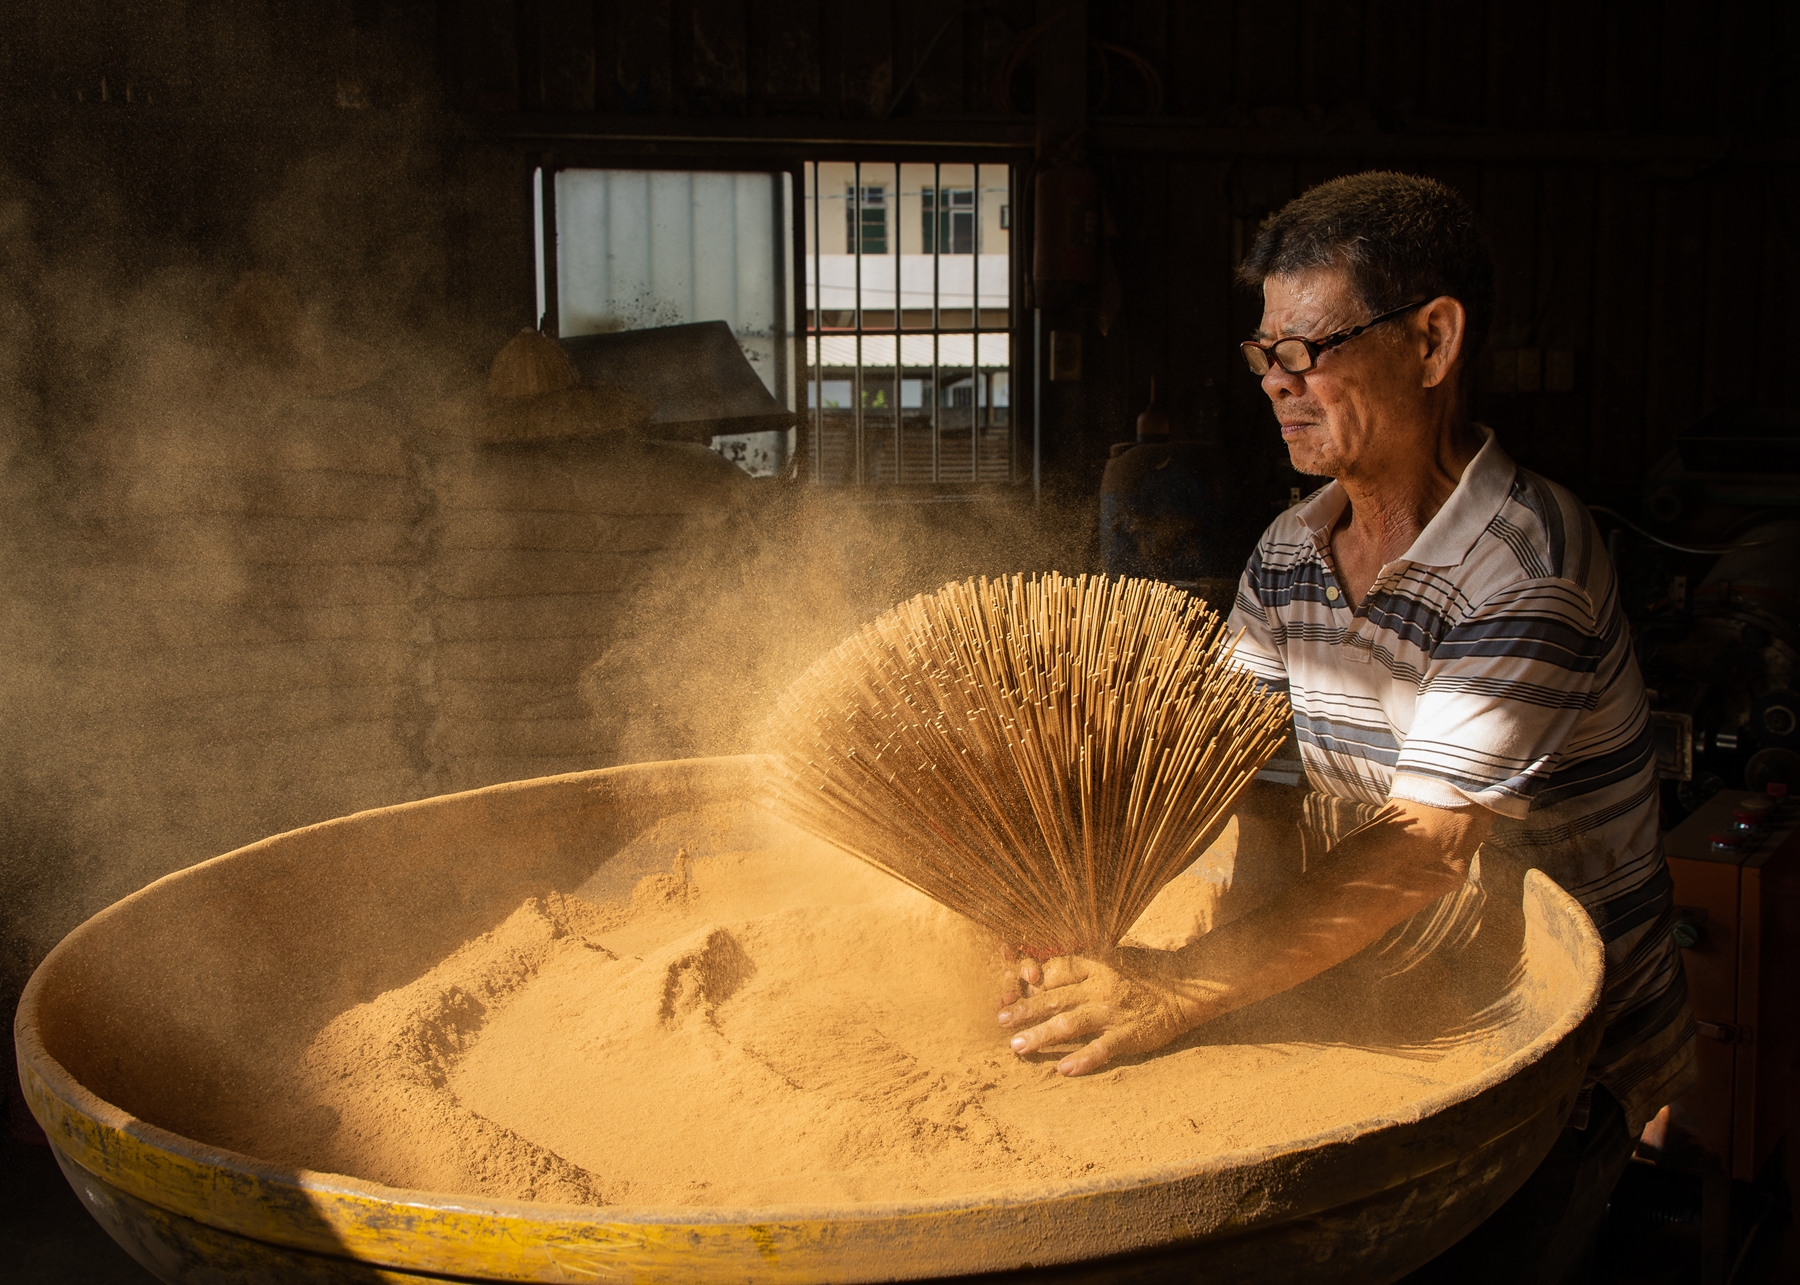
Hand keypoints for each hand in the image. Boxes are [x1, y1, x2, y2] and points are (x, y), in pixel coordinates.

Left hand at [996, 949, 1205, 1076]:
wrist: (1189, 985)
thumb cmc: (1149, 969)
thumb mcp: (1115, 956)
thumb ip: (1085, 962)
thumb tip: (1048, 971)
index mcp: (1096, 964)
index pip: (1054, 971)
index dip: (1029, 980)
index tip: (1009, 988)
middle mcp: (1100, 986)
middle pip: (1054, 998)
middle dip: (1024, 1010)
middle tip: (1000, 1021)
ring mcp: (1113, 1012)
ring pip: (1069, 1024)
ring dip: (1040, 1035)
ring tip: (1017, 1046)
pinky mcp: (1129, 1035)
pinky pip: (1102, 1049)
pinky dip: (1082, 1059)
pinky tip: (1063, 1069)